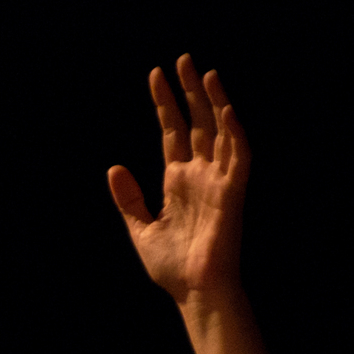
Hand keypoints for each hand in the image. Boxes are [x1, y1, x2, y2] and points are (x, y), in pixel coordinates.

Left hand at [108, 54, 250, 305]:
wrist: (194, 293)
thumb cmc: (171, 267)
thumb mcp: (141, 229)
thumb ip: (129, 199)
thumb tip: (114, 168)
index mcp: (178, 183)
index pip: (173, 133)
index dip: (165, 104)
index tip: (156, 75)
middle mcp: (200, 177)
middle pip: (197, 124)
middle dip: (190, 92)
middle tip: (183, 60)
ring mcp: (218, 183)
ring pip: (220, 132)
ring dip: (215, 102)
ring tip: (205, 73)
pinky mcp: (233, 195)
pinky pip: (239, 157)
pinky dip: (234, 132)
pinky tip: (224, 109)